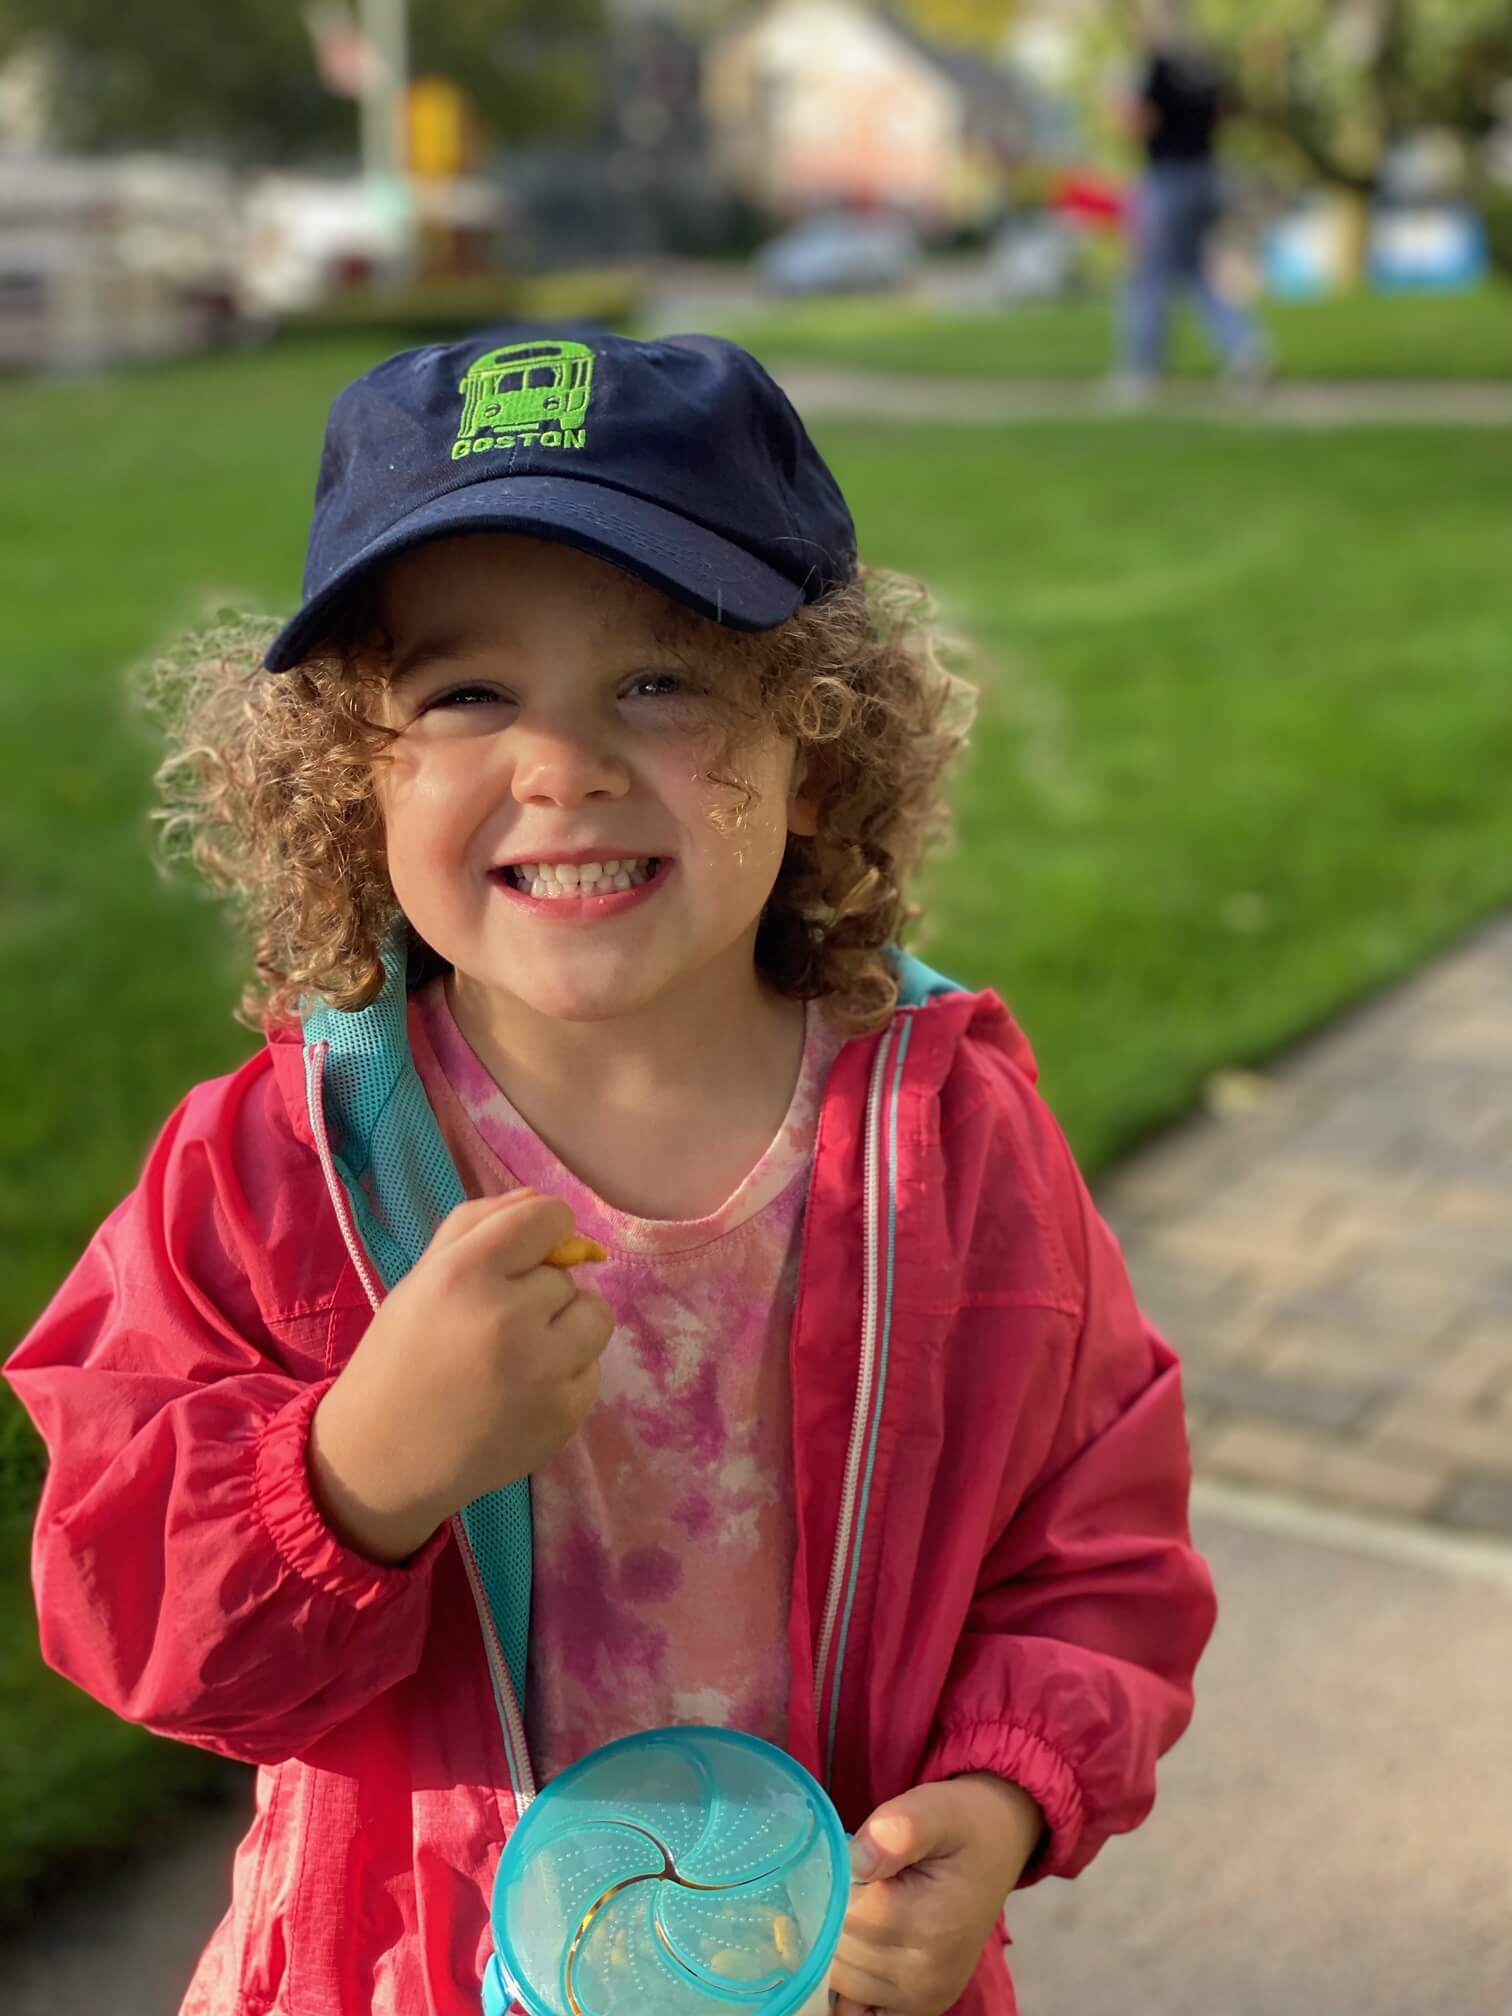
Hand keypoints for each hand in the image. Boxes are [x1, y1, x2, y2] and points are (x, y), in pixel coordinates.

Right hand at [309, 1192, 613, 1563]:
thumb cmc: (399, 1357)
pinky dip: (567, 1374)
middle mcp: (508, 1317)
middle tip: (493, 1325)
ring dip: (566, 1327)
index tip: (526, 1254)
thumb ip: (478, 1224)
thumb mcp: (422, 1278)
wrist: (382, 1459)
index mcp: (464, 1274)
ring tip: (522, 1353)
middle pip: (565, 1274)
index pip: (548, 1217)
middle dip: (537, 1292)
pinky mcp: (564, 1414)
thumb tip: (541, 1201)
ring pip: (594, 1315)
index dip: (543, 1232)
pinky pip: (593, 1367)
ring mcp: (542, 1370)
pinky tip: (525, 1392)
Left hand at [830, 1776, 1044, 2015]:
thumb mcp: (935, 1809)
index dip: (831, 1882)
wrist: (997, 1848)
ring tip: (865, 1903)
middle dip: (832, 1911)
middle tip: (857, 1877)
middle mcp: (926, 1974)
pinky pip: (860, 2010)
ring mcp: (923, 1997)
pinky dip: (850, 1984)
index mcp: (928, 1924)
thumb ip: (899, 1828)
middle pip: (839, 1950)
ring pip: (841, 1978)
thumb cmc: (959, 1825)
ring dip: (838, 1942)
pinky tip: (858, 1947)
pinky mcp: (920, 2006)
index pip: (844, 1914)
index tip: (845, 1856)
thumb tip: (858, 1860)